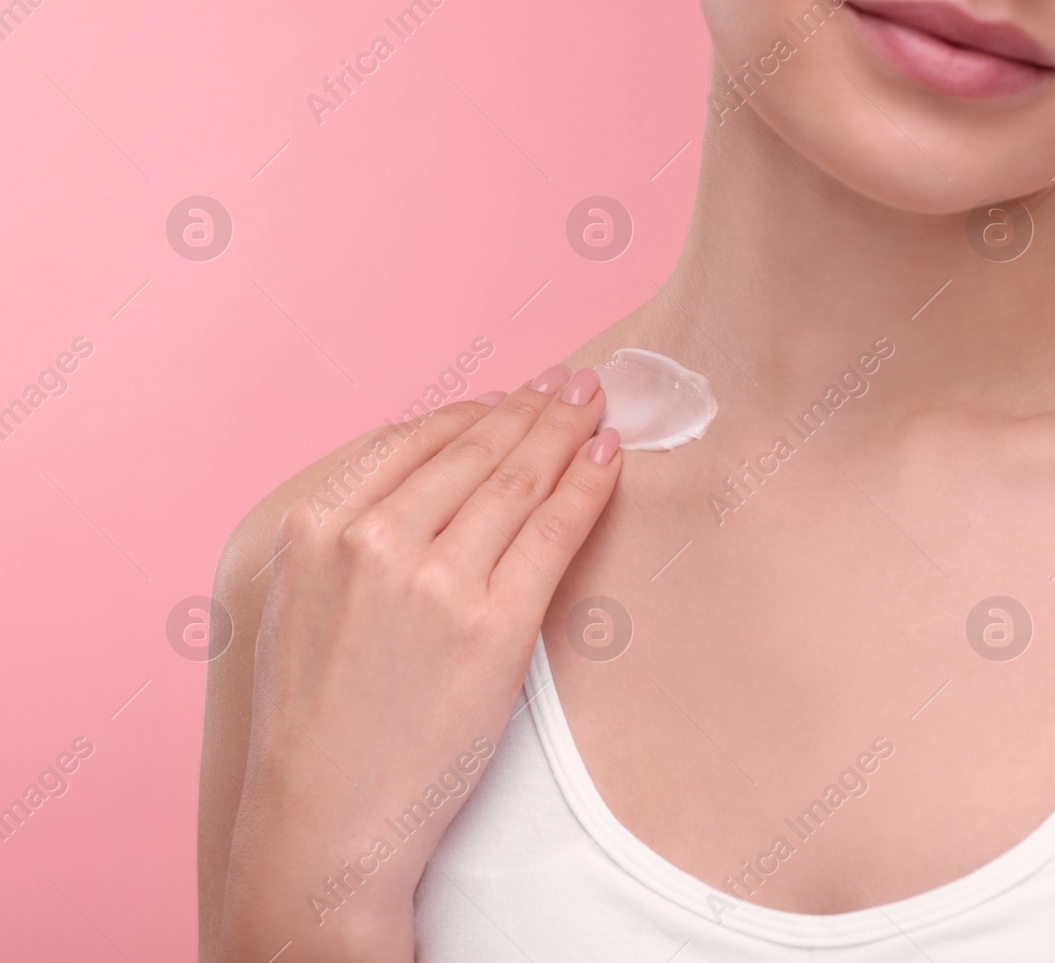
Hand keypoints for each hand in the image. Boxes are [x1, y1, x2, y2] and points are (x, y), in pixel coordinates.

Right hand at [219, 365, 619, 961]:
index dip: (473, 411)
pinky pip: (554, 530)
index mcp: (315, 528)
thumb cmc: (315, 723)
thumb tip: (425, 486)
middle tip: (570, 383)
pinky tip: (607, 458)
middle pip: (472, 450)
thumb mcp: (299, 605)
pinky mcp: (493, 624)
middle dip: (530, 408)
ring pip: (517, 479)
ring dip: (564, 431)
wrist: (323, 818)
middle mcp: (372, 540)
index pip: (413, 440)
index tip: (509, 396)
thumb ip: (349, 539)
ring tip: (593, 406)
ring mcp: (435, 580)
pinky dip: (587, 485)